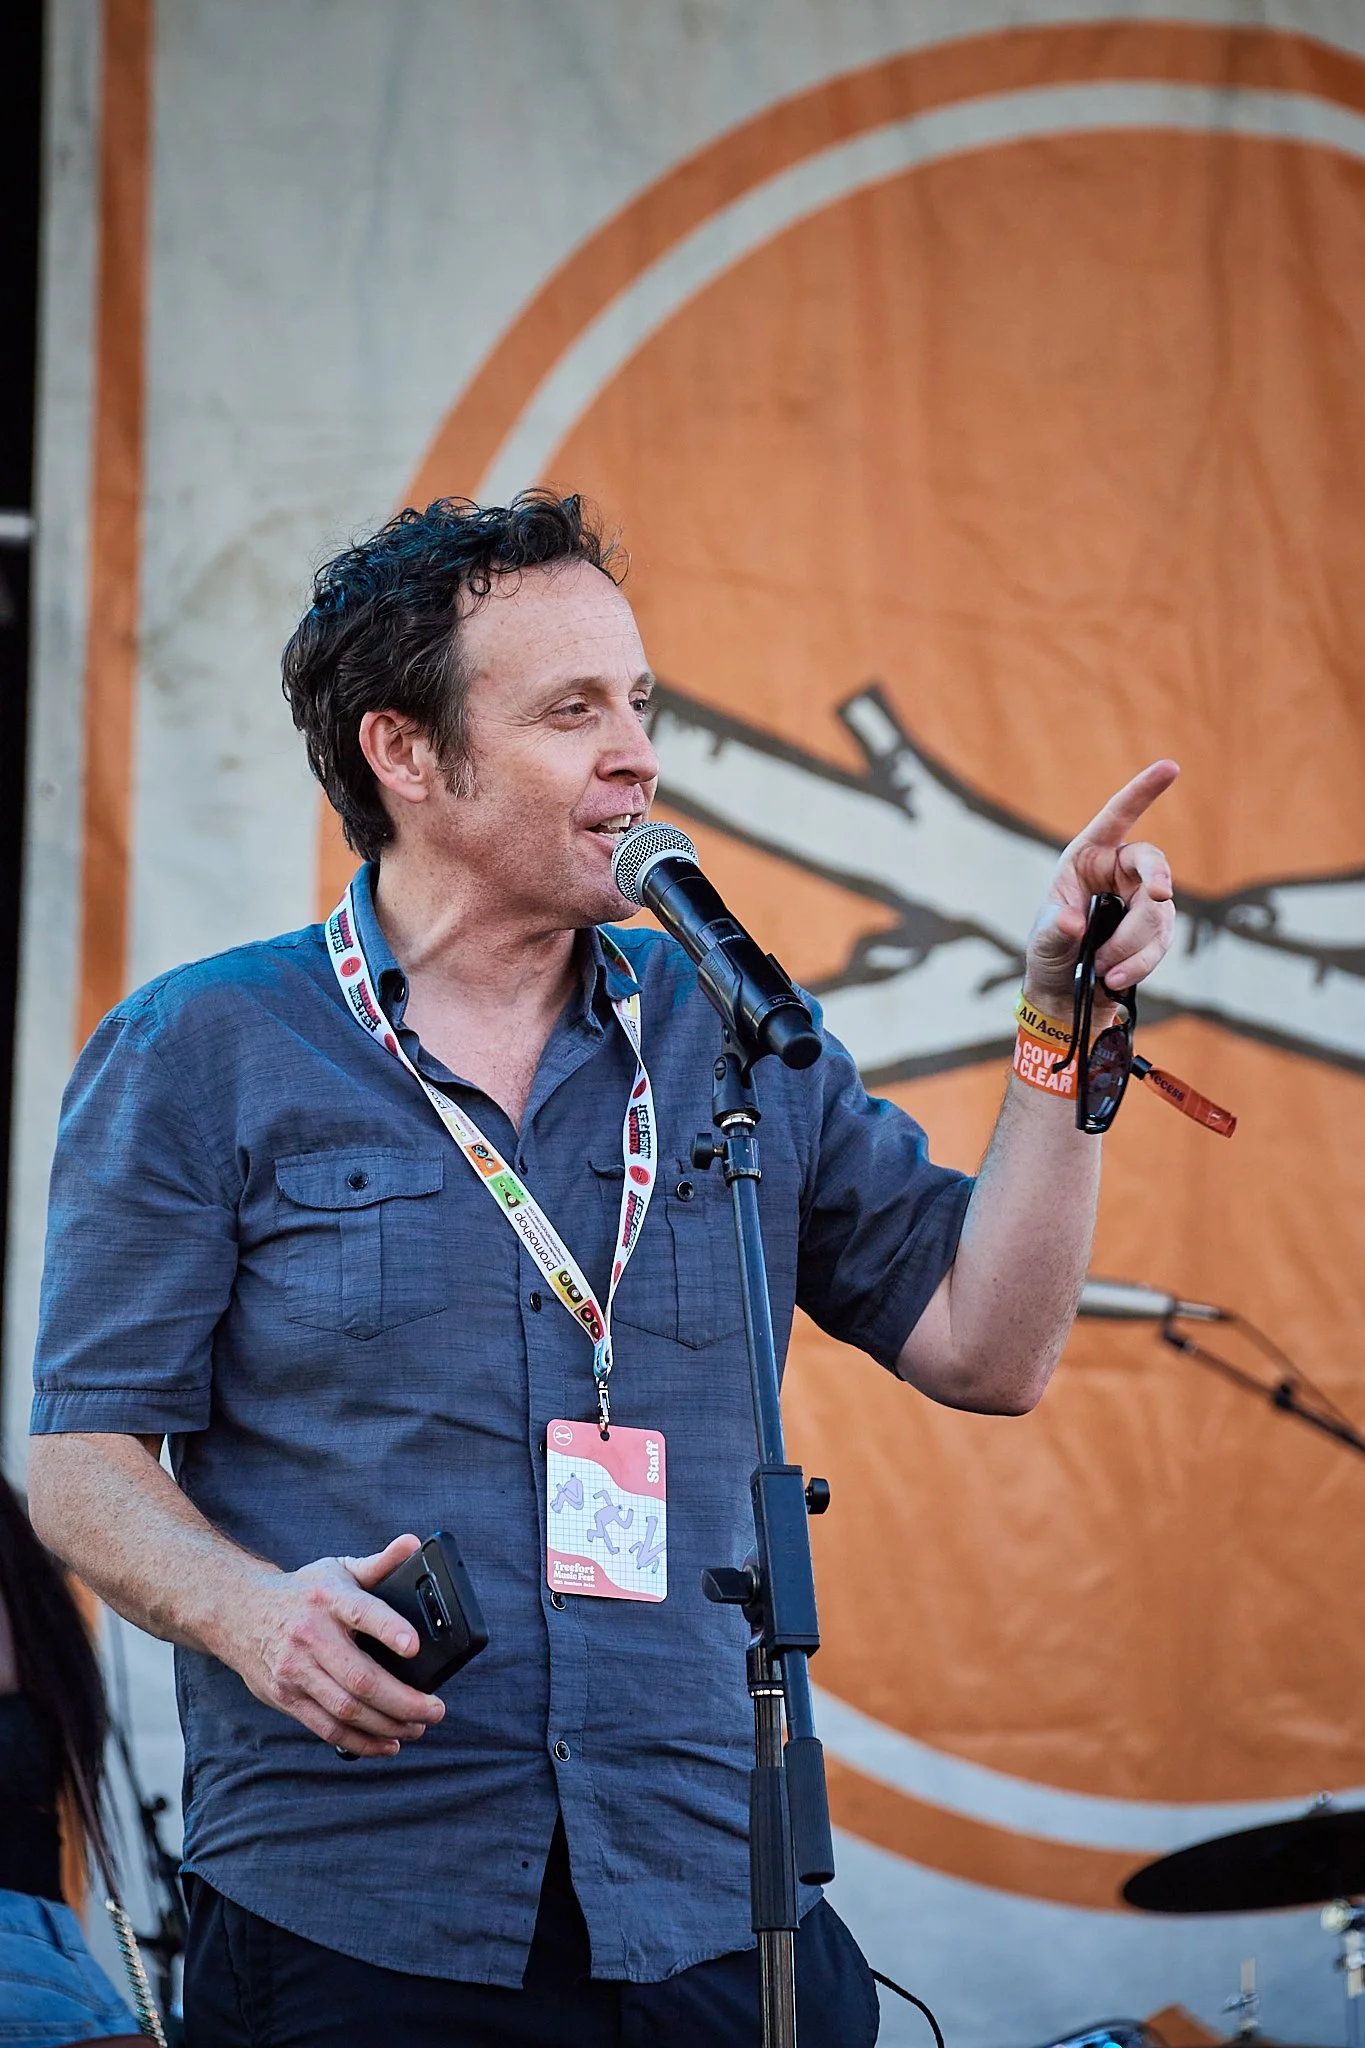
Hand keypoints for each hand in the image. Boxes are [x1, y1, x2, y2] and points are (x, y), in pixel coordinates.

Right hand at [221, 1534, 444, 1757]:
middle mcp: (310, 1636)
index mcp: (328, 1599)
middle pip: (360, 1677)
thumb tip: (412, 1544)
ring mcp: (295, 1671)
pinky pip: (327, 1729)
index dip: (389, 1629)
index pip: (361, 1612)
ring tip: (417, 1727)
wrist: (238, 1613)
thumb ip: (378, 1563)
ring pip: (346, 1709)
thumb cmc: (301, 1594)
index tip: (414, 1647)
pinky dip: (360, 1742)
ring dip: (387, 1725)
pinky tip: (386, 1743)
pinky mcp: (286, 1698)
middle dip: (403, 1700)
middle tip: (435, 1709)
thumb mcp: (336, 1571)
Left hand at [1023, 761, 1179, 1017]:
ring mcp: (1141, 901)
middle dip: (1157, 877)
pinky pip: (1161, 942)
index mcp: (1086, 859)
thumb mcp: (1043, 942)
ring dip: (1132, 944)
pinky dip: (1139, 963)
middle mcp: (1118, 873)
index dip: (1143, 792)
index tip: (1170, 767)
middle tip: (1158, 895)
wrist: (1064, 997)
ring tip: (1101, 970)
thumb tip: (1074, 923)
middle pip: (1151, 863)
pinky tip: (1113, 978)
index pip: (1117, 818)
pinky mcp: (1156, 931)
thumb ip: (1057, 930)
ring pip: (1157, 912)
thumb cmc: (1049, 955)